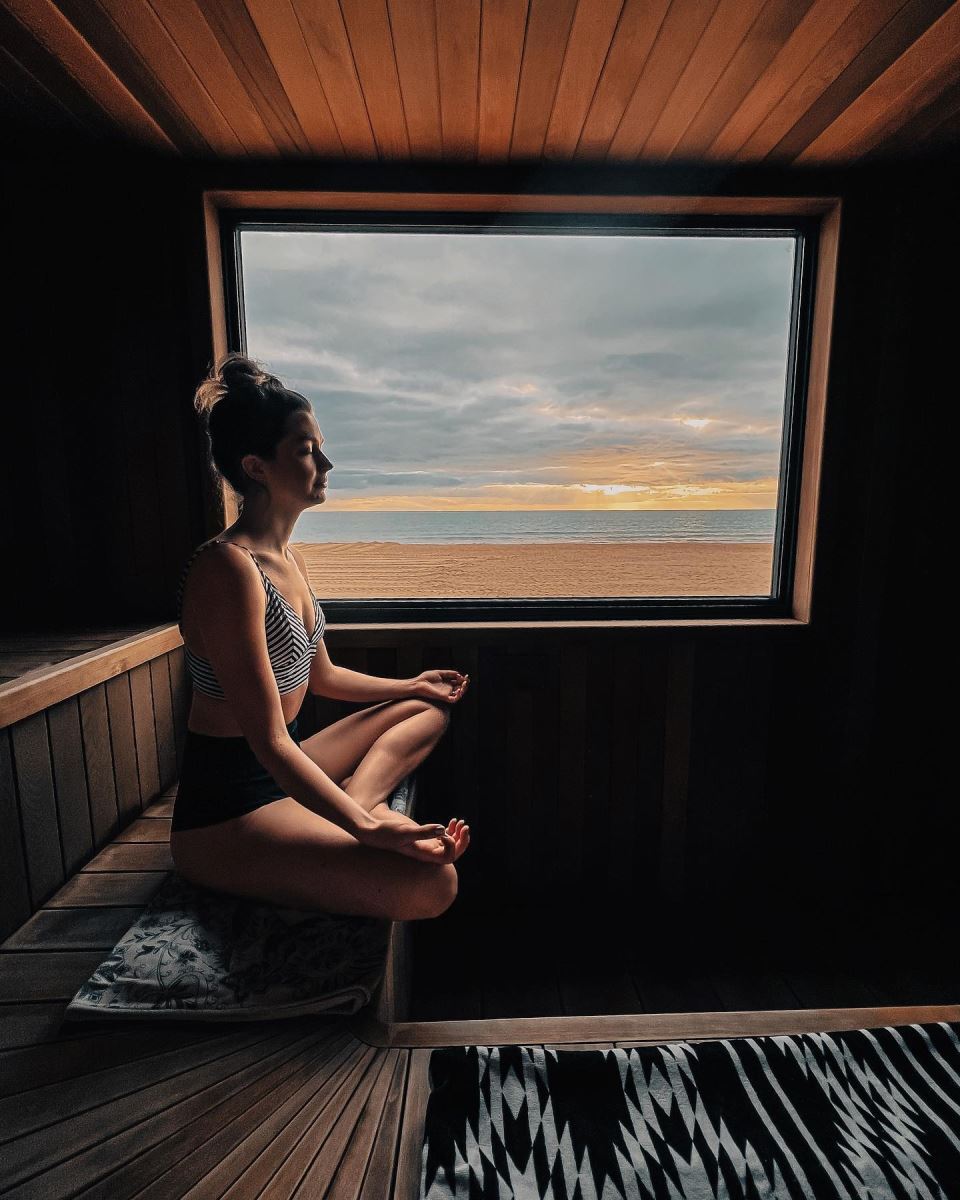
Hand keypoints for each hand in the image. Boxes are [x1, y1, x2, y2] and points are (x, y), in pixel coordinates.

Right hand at [356, 810, 470, 863]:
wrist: (374, 831)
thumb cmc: (387, 833)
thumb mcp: (406, 831)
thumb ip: (424, 832)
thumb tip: (443, 830)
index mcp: (424, 855)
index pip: (448, 858)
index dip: (453, 846)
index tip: (447, 832)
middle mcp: (427, 853)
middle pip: (452, 854)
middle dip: (462, 841)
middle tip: (465, 826)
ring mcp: (426, 846)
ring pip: (449, 845)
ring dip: (458, 834)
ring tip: (460, 822)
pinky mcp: (423, 839)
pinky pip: (442, 839)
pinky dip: (449, 830)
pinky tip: (451, 821)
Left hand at [413, 669, 469, 704]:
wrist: (419, 683)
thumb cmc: (426, 678)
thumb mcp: (439, 673)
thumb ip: (448, 673)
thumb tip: (458, 673)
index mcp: (446, 683)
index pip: (458, 682)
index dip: (463, 679)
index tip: (465, 675)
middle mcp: (447, 689)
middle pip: (460, 688)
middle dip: (465, 684)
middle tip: (467, 679)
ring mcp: (446, 694)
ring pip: (459, 694)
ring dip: (464, 690)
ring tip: (464, 683)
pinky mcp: (443, 697)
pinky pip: (454, 699)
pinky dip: (458, 696)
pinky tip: (459, 689)